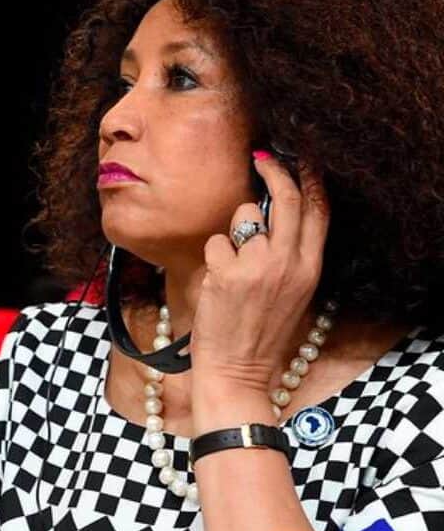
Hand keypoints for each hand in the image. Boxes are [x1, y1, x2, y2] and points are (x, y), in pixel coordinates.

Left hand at [191, 152, 329, 420]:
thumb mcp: (293, 293)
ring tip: (231, 264)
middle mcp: (289, 263)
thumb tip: (272, 215)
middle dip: (274, 171)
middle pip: (286, 199)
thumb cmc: (260, 332)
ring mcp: (258, 266)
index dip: (310, 179)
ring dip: (233, 232)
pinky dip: (212, 258)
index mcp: (310, 268)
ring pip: (244, 217)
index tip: (300, 159)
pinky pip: (216, 243)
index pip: (319, 211)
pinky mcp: (228, 273)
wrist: (238, 370)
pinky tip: (216, 283)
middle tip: (261, 159)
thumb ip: (289, 255)